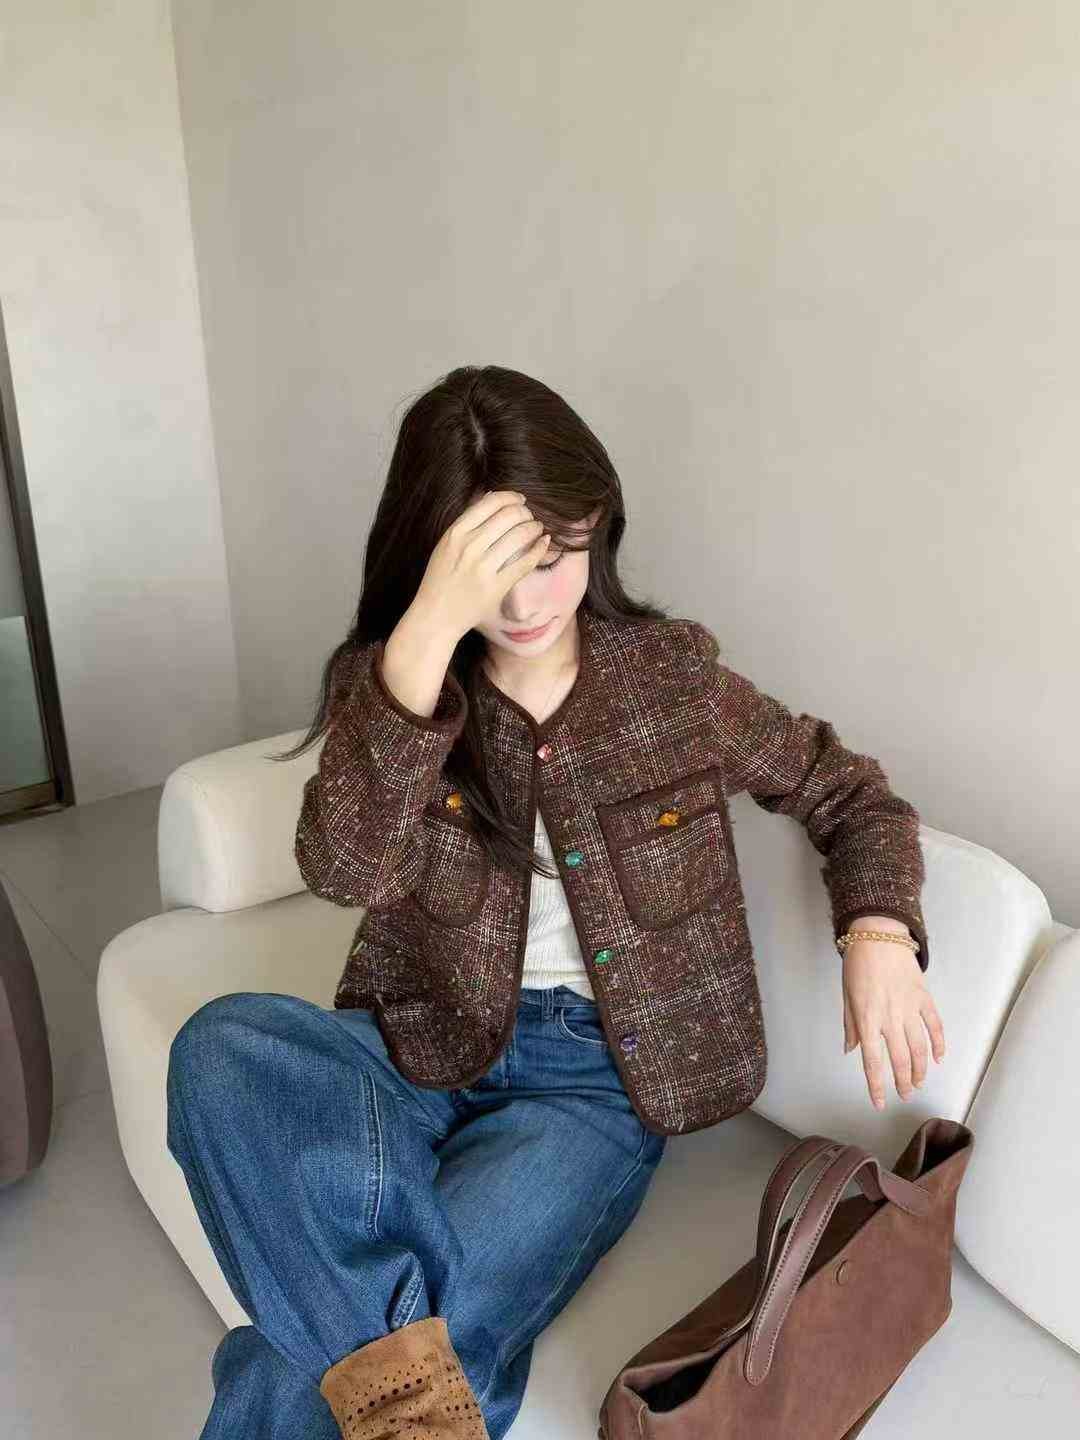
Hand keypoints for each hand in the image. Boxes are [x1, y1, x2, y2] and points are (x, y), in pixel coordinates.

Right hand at [411, 489, 551, 642]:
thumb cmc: (441, 578)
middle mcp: (469, 547)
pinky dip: (539, 549)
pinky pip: (525, 562)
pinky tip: (543, 544)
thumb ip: (467, 522)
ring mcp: (482, 568)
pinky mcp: (496, 587)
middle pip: (509, 515)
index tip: (521, 500)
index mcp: (455, 533)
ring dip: (534, 528)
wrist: (435, 615)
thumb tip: (492, 495)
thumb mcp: (446, 544)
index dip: (512, 497)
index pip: (491, 503)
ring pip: (520, 535)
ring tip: (537, 529)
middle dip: (525, 512)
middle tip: (530, 517)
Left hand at [840, 917, 945, 1109]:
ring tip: (919, 1082)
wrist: (878, 935)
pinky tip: (938, 1058)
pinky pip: (935, 1026)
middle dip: (903, 1082)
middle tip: (905, 1094)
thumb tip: (852, 1050)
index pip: (872, 1061)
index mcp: (867, 1019)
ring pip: (920, 1048)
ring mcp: (909, 1008)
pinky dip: (938, 1044)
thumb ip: (851, 1025)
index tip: (881, 1102)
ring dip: (920, 1069)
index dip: (877, 1085)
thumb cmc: (857, 965)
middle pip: (901, 1060)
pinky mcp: (924, 998)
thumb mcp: (847, 996)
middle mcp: (890, 1018)